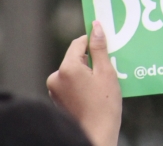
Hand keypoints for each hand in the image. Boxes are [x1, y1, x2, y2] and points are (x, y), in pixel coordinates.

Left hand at [47, 21, 121, 145]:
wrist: (95, 135)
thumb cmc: (104, 107)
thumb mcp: (106, 73)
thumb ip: (100, 48)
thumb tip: (96, 27)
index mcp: (67, 68)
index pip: (79, 43)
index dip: (93, 42)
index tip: (106, 46)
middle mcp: (56, 76)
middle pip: (75, 57)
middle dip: (91, 60)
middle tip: (108, 69)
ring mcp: (54, 89)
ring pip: (73, 70)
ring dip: (86, 72)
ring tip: (101, 85)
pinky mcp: (57, 99)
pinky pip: (70, 82)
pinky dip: (81, 83)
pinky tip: (94, 93)